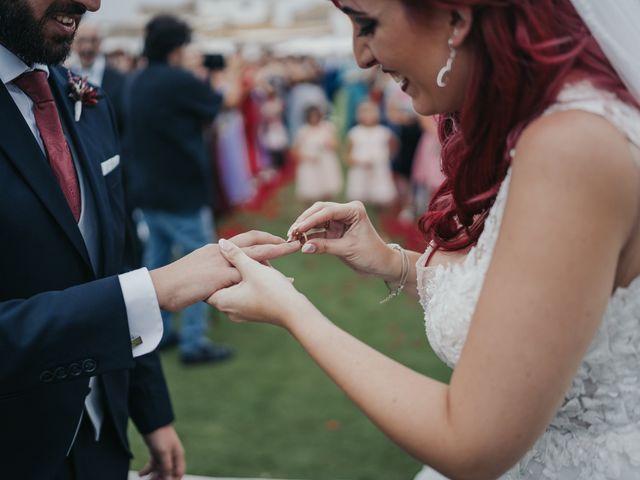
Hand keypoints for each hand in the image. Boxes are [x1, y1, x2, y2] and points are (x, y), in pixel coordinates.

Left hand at [139, 425, 184, 479]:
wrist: (151, 421)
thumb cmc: (160, 435)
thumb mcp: (163, 453)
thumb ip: (166, 467)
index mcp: (178, 456)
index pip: (178, 473)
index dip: (172, 479)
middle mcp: (172, 456)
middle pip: (168, 473)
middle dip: (161, 478)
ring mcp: (164, 454)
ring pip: (160, 470)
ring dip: (154, 476)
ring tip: (147, 479)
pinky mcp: (156, 452)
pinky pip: (153, 464)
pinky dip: (147, 470)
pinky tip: (141, 474)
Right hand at [150, 231, 298, 312]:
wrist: (162, 287)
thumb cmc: (175, 283)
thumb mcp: (196, 271)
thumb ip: (210, 269)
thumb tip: (218, 273)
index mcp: (215, 249)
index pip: (243, 240)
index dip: (261, 239)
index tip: (276, 240)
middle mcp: (221, 251)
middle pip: (253, 241)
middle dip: (274, 240)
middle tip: (292, 242)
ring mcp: (222, 262)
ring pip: (255, 254)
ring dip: (276, 251)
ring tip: (293, 248)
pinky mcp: (222, 275)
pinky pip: (249, 274)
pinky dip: (265, 276)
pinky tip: (279, 281)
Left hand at [208, 239, 311, 327]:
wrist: (295, 312)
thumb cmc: (271, 290)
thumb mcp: (251, 268)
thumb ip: (235, 254)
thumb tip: (222, 242)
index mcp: (223, 300)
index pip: (209, 283)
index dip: (215, 269)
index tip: (222, 259)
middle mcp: (229, 310)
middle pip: (226, 283)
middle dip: (237, 268)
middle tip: (248, 259)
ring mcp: (241, 313)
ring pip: (239, 287)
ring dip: (249, 274)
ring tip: (265, 266)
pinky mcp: (253, 312)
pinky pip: (249, 293)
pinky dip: (256, 283)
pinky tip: (270, 275)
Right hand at [288, 201, 400, 280]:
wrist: (380, 264)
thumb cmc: (370, 255)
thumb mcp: (347, 250)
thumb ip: (325, 247)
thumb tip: (303, 247)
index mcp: (354, 210)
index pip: (328, 211)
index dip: (311, 220)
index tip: (298, 228)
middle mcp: (346, 211)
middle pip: (319, 211)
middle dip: (304, 221)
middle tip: (292, 232)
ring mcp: (340, 220)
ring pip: (316, 219)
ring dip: (304, 227)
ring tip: (292, 237)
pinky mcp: (335, 229)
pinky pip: (318, 230)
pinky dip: (309, 235)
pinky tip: (299, 241)